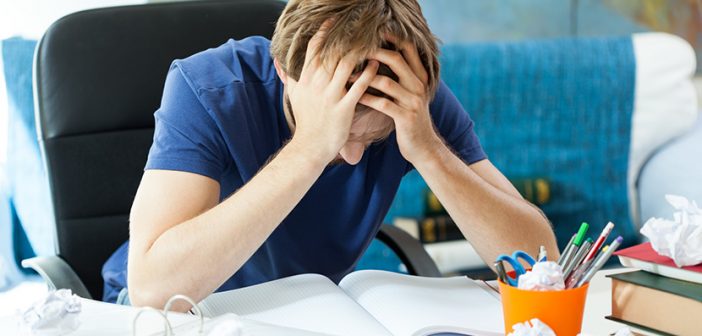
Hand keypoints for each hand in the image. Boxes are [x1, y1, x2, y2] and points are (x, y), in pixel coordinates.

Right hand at [286, 21, 378, 162]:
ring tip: (371, 42)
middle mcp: (317, 84)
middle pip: (332, 52)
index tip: (334, 21)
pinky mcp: (344, 108)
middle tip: (359, 27)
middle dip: (346, 37)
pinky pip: (358, 86)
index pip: (314, 49)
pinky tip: (376, 65)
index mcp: (306, 79)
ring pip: (346, 65)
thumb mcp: (293, 96)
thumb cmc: (306, 121)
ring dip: (360, 52)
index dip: (324, 32)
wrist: (310, 147)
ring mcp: (330, 96)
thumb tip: (279, 62)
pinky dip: (368, 73)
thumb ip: (289, 76)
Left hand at [358, 39, 441, 163]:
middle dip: (374, 52)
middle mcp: (419, 86)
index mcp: (420, 77)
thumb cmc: (410, 118)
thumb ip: (401, 77)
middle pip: (397, 60)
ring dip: (364, 78)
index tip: (373, 32)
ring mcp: (413, 102)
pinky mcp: (406, 117)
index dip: (392, 38)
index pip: (409, 49)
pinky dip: (366, 98)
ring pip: (387, 82)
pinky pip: (383, 104)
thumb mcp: (410, 94)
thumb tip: (380, 57)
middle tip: (354, 50)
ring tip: (347, 75)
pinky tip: (354, 96)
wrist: (423, 146)